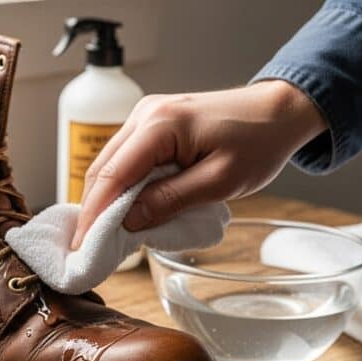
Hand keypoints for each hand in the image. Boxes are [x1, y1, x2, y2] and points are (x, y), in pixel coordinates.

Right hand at [71, 80, 326, 248]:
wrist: (279, 111)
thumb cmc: (258, 143)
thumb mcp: (219, 181)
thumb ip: (170, 199)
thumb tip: (127, 221)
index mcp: (159, 124)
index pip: (112, 175)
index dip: (94, 214)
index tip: (82, 247)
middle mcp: (144, 114)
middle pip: (102, 168)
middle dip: (92, 209)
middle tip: (86, 248)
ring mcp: (145, 116)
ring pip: (109, 163)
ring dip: (104, 199)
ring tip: (100, 235)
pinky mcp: (151, 123)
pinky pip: (125, 158)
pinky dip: (119, 186)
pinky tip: (121, 210)